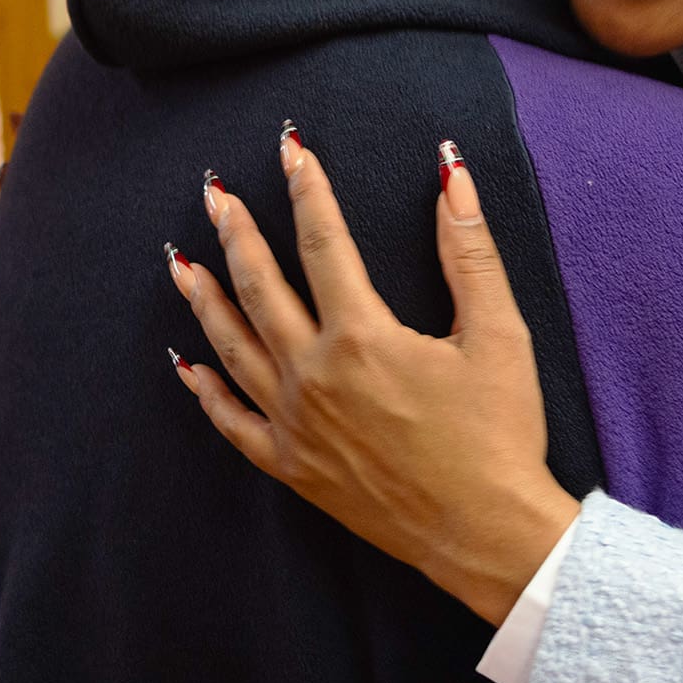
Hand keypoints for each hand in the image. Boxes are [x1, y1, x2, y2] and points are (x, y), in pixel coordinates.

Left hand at [165, 131, 578, 623]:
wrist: (486, 532)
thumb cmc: (500, 434)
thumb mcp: (499, 333)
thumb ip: (468, 250)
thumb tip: (451, 174)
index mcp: (362, 337)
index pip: (324, 243)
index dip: (308, 190)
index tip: (292, 149)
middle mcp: (314, 376)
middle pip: (261, 287)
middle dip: (237, 233)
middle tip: (214, 193)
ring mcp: (296, 425)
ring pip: (234, 347)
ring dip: (206, 300)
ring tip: (182, 262)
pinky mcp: (294, 467)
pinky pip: (233, 423)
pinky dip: (207, 391)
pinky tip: (190, 364)